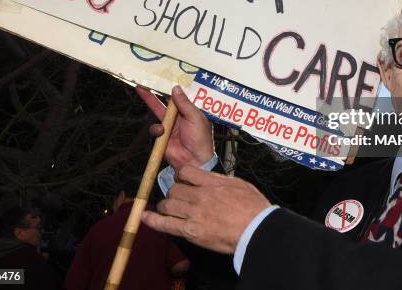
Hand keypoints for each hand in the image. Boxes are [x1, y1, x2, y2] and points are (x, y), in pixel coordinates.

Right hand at [138, 85, 214, 169]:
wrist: (194, 161)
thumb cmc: (201, 140)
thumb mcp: (195, 118)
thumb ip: (184, 103)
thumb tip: (176, 88)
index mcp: (189, 111)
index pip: (178, 96)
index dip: (170, 88)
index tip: (161, 79)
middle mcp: (179, 117)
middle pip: (163, 103)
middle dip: (152, 95)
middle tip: (142, 85)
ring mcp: (170, 126)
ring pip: (157, 115)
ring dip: (157, 119)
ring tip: (163, 127)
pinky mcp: (162, 137)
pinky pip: (155, 129)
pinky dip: (156, 130)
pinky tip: (161, 133)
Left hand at [141, 165, 270, 253]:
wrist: (256, 229)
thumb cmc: (254, 208)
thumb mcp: (239, 184)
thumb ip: (221, 181)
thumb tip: (212, 180)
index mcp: (211, 182)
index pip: (185, 172)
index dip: (179, 175)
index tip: (180, 179)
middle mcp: (199, 195)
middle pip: (174, 189)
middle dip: (173, 193)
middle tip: (177, 198)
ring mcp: (193, 213)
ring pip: (167, 204)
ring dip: (166, 206)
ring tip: (169, 210)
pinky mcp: (190, 231)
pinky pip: (165, 224)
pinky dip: (152, 220)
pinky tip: (144, 217)